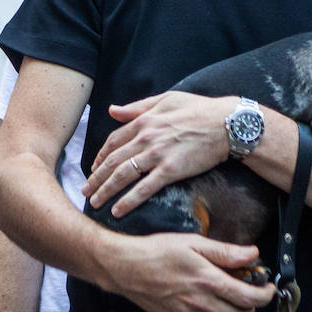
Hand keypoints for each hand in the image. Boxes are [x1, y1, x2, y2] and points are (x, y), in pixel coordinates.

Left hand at [84, 91, 232, 216]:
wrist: (226, 124)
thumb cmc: (199, 109)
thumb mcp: (165, 100)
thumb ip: (137, 107)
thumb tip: (113, 110)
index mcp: (143, 121)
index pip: (113, 142)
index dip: (100, 157)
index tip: (93, 169)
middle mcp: (145, 138)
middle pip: (113, 161)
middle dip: (96, 178)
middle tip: (84, 191)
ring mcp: (157, 155)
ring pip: (123, 175)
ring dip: (106, 191)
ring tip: (95, 203)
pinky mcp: (171, 170)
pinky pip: (144, 188)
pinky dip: (129, 201)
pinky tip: (118, 210)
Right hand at [106, 232, 275, 311]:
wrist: (126, 268)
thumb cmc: (158, 251)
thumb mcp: (193, 243)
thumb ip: (225, 252)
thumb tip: (253, 254)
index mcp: (207, 280)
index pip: (248, 298)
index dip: (265, 295)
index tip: (268, 287)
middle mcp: (200, 303)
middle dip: (251, 308)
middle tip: (248, 293)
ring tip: (228, 297)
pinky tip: (209, 304)